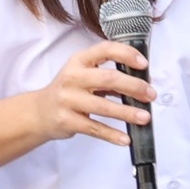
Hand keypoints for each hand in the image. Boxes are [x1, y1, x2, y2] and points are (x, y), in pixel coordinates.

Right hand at [33, 39, 150, 149]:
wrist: (39, 113)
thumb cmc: (68, 91)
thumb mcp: (82, 76)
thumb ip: (107, 76)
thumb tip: (140, 84)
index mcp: (79, 61)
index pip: (105, 50)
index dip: (126, 55)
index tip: (144, 64)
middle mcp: (72, 77)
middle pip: (108, 78)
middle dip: (134, 86)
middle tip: (150, 95)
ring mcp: (68, 100)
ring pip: (103, 106)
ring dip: (127, 113)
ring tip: (145, 117)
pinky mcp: (67, 120)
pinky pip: (94, 128)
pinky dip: (112, 135)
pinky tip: (126, 139)